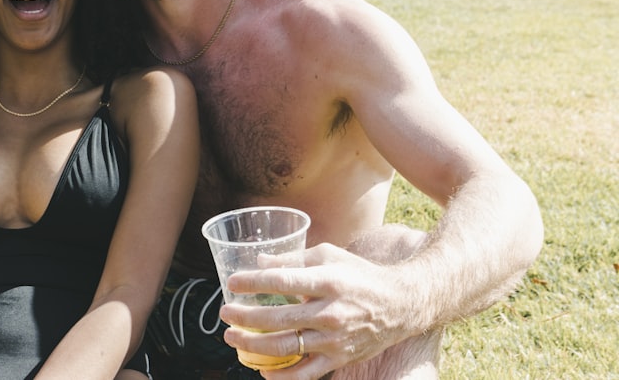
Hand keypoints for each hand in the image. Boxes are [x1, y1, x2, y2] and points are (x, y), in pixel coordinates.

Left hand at [219, 243, 419, 377]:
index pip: (282, 281)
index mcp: (327, 281)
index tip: (232, 283)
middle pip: (278, 318)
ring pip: (286, 347)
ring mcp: (334, 339)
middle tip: (224, 313)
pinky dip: (283, 376)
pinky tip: (263, 371)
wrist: (399, 304)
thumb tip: (259, 260)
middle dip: (245, 317)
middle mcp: (330, 312)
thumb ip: (293, 259)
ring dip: (254, 345)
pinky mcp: (339, 359)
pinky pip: (306, 373)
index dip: (253, 283)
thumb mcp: (328, 256)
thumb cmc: (359, 275)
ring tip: (232, 338)